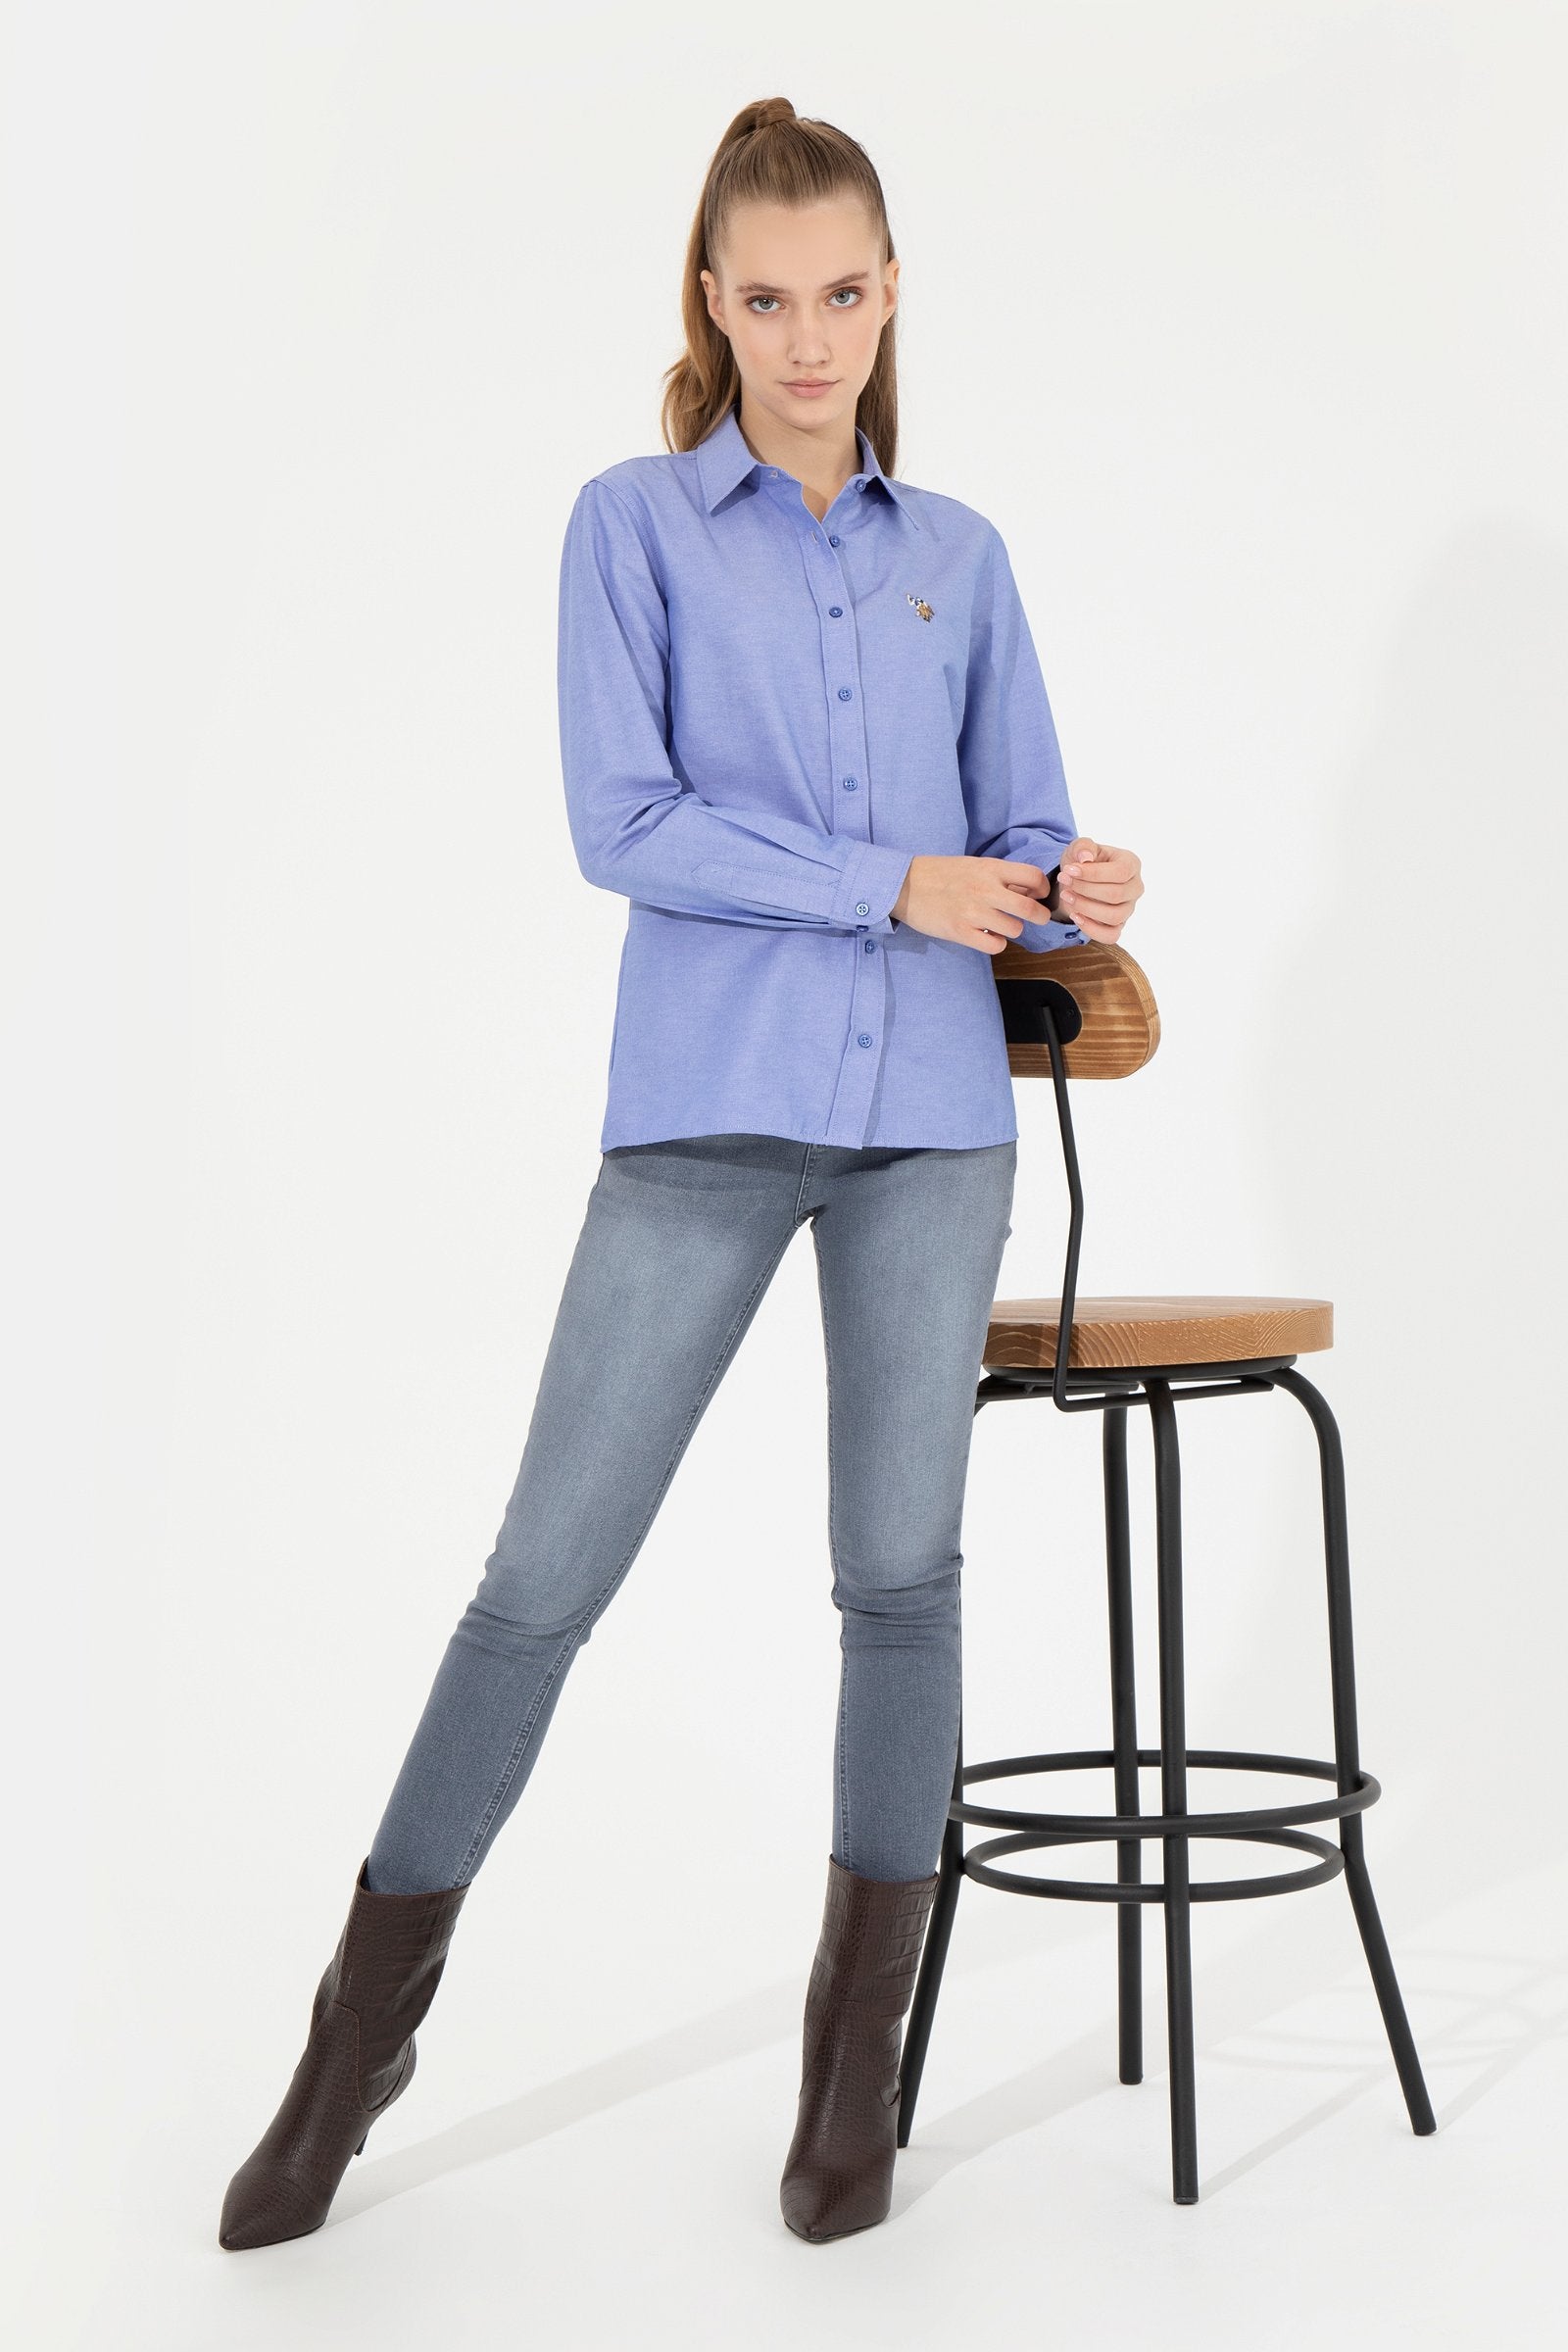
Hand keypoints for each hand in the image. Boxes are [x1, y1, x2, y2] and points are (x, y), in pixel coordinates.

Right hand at [891, 855, 1056, 952]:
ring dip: (1013, 930)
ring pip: (1014, 929)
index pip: (1033, 877)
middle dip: (1040, 916)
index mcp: (990, 869)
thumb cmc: (941, 873)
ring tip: (1003, 926)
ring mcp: (973, 912)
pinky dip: (996, 943)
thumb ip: (999, 876)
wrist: (905, 884)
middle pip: (1030, 908)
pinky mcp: (960, 931)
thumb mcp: (973, 865)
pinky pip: (994, 945)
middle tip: (1037, 918)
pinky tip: (989, 936)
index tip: (1037, 894)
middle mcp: (985, 890)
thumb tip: (1028, 889)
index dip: (1041, 888)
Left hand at [1050, 838, 1143, 943]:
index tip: (1069, 870)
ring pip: (1114, 916)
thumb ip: (1083, 846)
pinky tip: (1075, 916)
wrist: (1077, 878)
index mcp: (1131, 864)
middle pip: (1116, 895)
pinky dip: (1091, 929)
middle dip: (1085, 889)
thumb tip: (1085, 857)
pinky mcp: (1119, 925)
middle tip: (1063, 880)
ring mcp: (1129, 908)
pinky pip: (1111, 936)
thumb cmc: (1082, 861)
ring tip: (1066, 896)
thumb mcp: (1080, 847)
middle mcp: (1135, 887)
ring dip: (1085, 908)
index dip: (1093, 874)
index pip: (1120, 872)